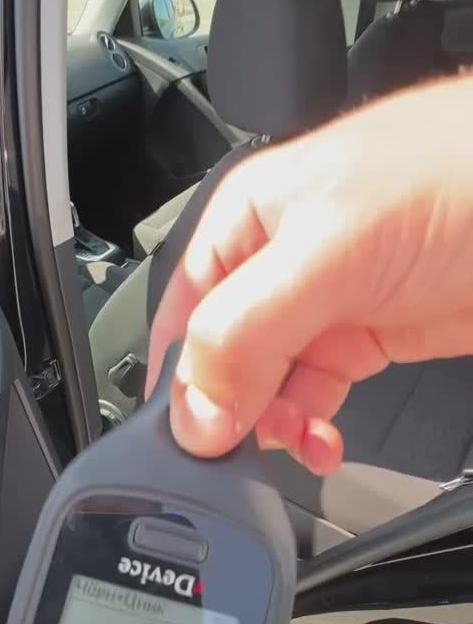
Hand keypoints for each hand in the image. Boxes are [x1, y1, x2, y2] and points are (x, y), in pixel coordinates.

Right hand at [146, 77, 472, 474]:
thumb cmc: (459, 173)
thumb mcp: (330, 252)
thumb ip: (247, 333)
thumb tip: (193, 412)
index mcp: (246, 221)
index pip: (180, 315)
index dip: (179, 381)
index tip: (190, 439)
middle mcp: (278, 262)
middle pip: (221, 357)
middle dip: (229, 410)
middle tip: (244, 450)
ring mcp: (325, 302)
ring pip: (269, 383)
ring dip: (274, 424)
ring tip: (298, 439)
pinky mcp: (369, 334)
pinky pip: (317, 392)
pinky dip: (313, 425)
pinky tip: (322, 440)